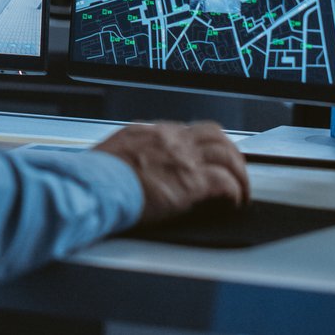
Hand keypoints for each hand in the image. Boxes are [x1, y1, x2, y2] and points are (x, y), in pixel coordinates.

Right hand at [90, 121, 249, 224]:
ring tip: (241, 191)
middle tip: (234, 171)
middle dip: (229, 152)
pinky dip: (235, 192)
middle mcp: (169, 139)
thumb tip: (132, 169)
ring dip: (238, 173)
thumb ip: (128, 156)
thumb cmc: (94, 178)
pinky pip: (226, 182)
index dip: (202, 145)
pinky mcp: (191, 181)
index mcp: (148, 133)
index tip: (206, 158)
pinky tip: (234, 203)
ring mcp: (182, 157)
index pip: (186, 130)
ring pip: (227, 154)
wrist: (93, 186)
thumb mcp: (110, 155)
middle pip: (214, 135)